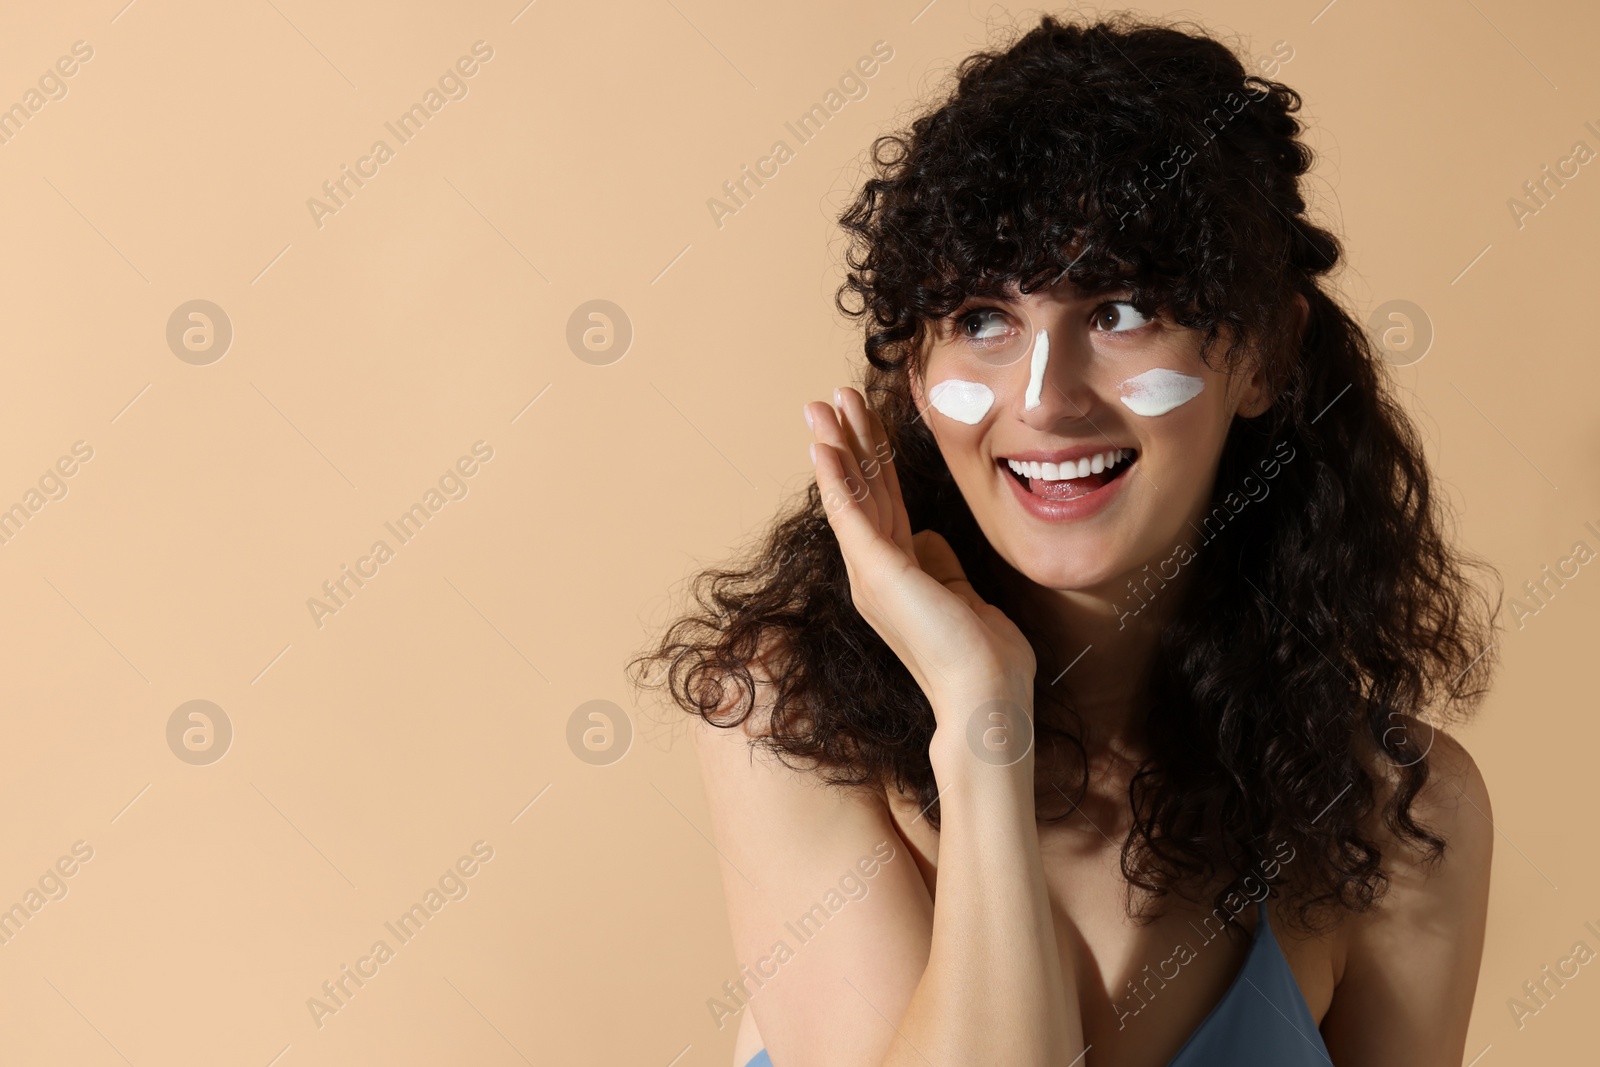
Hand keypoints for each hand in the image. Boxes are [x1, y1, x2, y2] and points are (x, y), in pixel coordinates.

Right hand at [805, 387, 1036, 722]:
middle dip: (848, 440)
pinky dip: (836, 476)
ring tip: (823, 403)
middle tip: (831, 398)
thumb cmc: (985, 662)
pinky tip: (825, 444)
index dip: (873, 461)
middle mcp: (875, 574)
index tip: (863, 422)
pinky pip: (851, 512)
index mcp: (898, 577)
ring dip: (837, 444)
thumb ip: (943, 567)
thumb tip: (928, 538)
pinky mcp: (878, 572)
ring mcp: (872, 573)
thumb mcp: (965, 599)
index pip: (883, 504)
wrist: (986, 698)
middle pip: (861, 491)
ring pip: (851, 493)